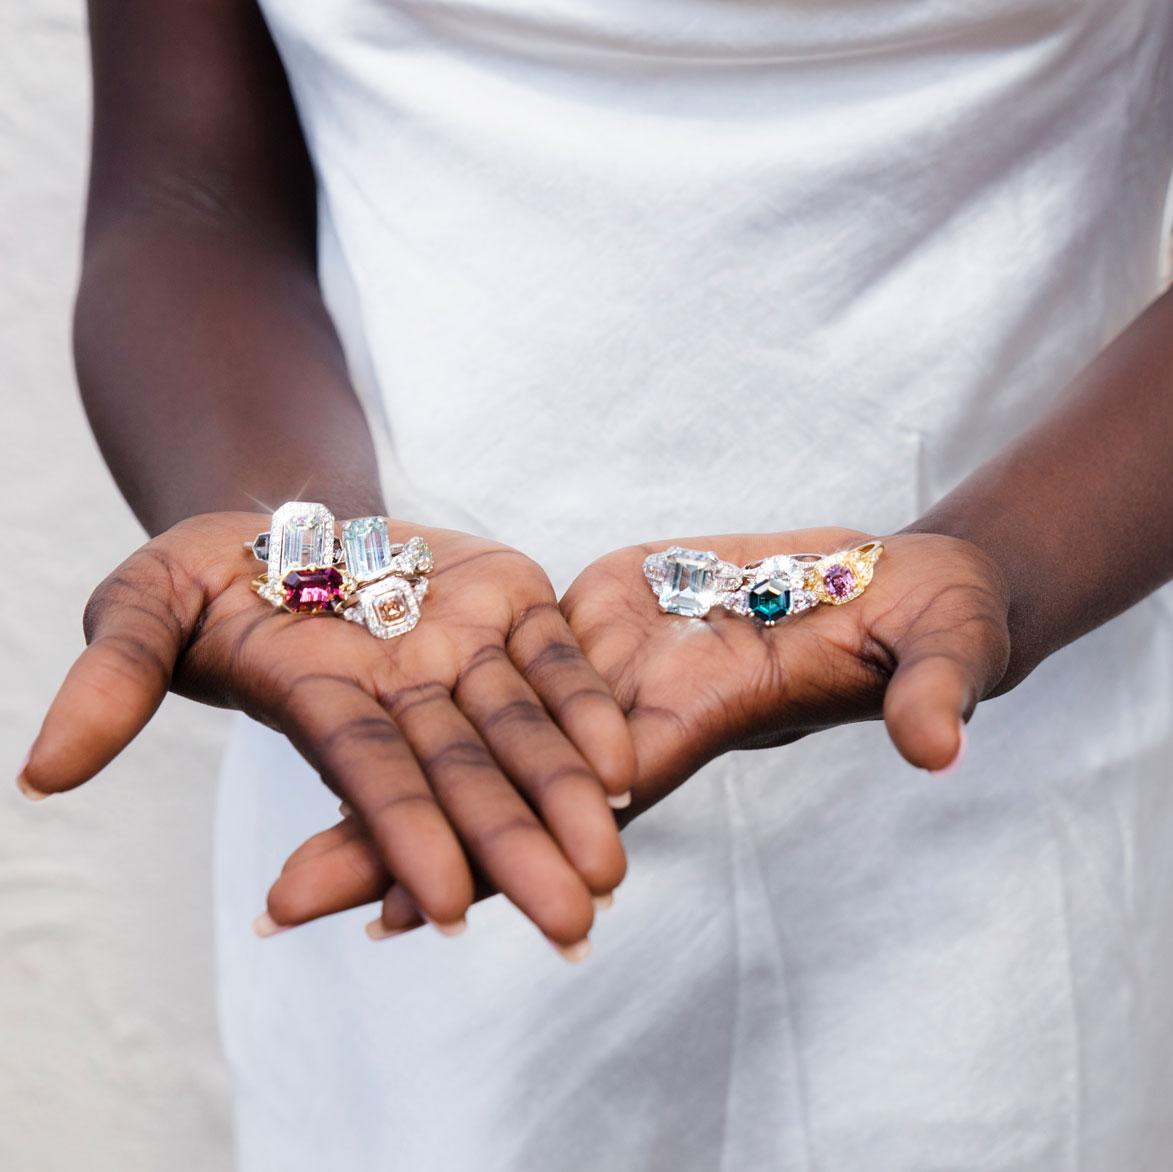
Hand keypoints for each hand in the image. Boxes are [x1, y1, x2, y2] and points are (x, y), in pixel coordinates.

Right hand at [19, 512, 633, 952]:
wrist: (296, 526)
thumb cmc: (210, 575)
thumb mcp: (145, 606)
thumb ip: (113, 678)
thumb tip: (40, 771)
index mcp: (326, 707)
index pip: (369, 777)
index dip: (399, 834)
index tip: (440, 906)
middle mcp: (406, 697)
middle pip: (466, 777)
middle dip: (515, 850)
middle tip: (573, 924)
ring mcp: (464, 652)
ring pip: (524, 731)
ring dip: (569, 796)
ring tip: (612, 862)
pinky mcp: (509, 603)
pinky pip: (554, 659)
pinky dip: (585, 705)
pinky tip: (624, 761)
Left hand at [262, 527, 1009, 939]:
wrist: (899, 581)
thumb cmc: (932, 622)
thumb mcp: (943, 651)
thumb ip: (931, 693)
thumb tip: (941, 743)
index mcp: (694, 718)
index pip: (580, 807)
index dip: (500, 859)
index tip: (406, 919)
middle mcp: (632, 703)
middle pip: (502, 782)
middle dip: (399, 840)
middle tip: (288, 903)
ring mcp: (611, 653)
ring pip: (488, 718)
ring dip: (397, 763)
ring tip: (296, 823)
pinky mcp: (609, 600)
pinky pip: (517, 648)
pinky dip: (451, 682)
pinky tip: (371, 703)